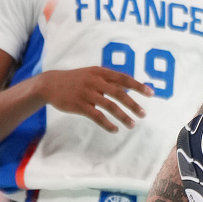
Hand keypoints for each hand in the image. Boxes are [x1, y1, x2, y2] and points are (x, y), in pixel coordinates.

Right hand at [37, 64, 152, 131]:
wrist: (51, 84)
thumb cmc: (76, 79)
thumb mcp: (92, 73)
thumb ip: (109, 79)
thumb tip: (128, 86)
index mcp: (101, 72)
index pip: (124, 78)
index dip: (138, 86)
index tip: (151, 93)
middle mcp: (95, 81)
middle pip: (119, 93)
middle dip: (133, 104)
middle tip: (144, 114)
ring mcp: (87, 93)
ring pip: (110, 106)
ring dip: (123, 116)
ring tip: (132, 125)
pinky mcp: (79, 105)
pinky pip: (97, 116)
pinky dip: (107, 124)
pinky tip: (115, 129)